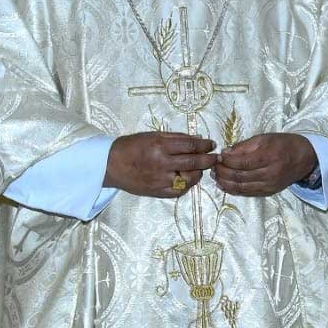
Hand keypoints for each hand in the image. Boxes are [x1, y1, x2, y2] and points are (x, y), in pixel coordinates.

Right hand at [104, 132, 218, 198]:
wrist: (111, 164)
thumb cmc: (133, 146)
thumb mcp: (153, 135)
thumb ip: (176, 137)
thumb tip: (198, 138)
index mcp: (160, 146)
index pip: (190, 145)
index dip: (204, 145)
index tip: (211, 144)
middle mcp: (161, 163)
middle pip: (193, 162)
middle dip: (208, 160)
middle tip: (215, 157)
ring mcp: (160, 179)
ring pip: (189, 179)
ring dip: (199, 173)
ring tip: (200, 168)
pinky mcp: (157, 192)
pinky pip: (179, 191)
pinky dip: (187, 185)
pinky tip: (188, 179)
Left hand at [211, 133, 317, 197]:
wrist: (305, 159)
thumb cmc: (284, 144)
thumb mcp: (265, 138)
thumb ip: (244, 146)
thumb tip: (225, 153)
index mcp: (269, 156)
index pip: (242, 162)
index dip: (226, 161)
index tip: (218, 156)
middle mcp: (270, 173)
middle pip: (239, 176)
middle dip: (222, 172)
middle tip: (213, 166)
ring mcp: (269, 185)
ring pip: (241, 187)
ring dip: (225, 182)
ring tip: (215, 176)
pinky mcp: (269, 192)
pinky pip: (247, 193)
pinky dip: (233, 190)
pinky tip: (224, 185)